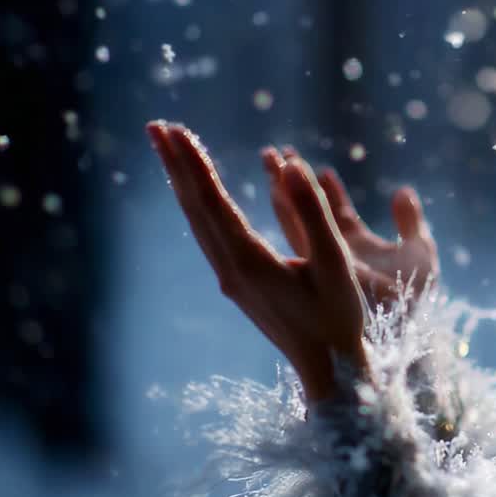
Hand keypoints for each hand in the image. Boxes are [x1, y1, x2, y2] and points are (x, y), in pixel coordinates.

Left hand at [147, 120, 368, 403]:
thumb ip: (314, 213)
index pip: (213, 203)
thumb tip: (290, 165)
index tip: (175, 129)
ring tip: (169, 148)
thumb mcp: (336, 263)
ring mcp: (230, 279)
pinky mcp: (238, 283)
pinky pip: (209, 234)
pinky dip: (198, 204)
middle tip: (156, 126)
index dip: (194, 163)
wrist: (329, 370)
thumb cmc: (339, 319)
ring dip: (183, 182)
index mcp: (250, 263)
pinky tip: (196, 191)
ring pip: (198, 222)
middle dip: (176, 165)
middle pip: (195, 208)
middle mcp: (230, 270)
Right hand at [260, 145, 439, 311]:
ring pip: (297, 217)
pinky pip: (297, 233)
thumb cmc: (413, 297)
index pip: (336, 210)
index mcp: (356, 245)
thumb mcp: (419, 252)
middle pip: (309, 209)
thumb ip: (409, 221)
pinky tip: (280, 187)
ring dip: (284, 188)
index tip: (317, 165)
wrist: (404, 331)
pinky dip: (289, 209)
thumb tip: (402, 190)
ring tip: (271, 159)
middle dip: (292, 181)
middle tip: (274, 152)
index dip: (326, 187)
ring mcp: (323, 260)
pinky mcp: (316, 266)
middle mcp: (334, 251)